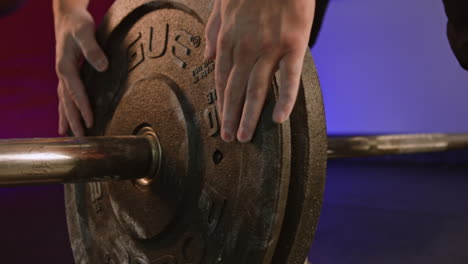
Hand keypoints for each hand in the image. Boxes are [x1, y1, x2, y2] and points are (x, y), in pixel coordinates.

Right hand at [53, 1, 107, 135]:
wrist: (67, 16)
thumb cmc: (77, 23)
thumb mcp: (85, 32)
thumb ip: (93, 49)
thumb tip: (103, 66)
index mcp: (65, 67)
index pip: (76, 92)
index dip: (84, 108)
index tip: (91, 122)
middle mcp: (62, 74)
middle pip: (67, 102)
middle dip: (73, 121)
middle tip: (79, 139)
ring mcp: (63, 75)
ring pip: (64, 101)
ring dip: (67, 118)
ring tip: (67, 135)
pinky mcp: (67, 74)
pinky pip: (65, 95)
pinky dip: (66, 108)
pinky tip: (66, 118)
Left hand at [204, 0, 315, 142]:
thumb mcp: (223, 5)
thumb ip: (213, 31)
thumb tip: (207, 57)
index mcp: (229, 39)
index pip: (222, 78)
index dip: (221, 101)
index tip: (220, 118)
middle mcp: (246, 48)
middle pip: (235, 89)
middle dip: (230, 116)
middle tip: (229, 138)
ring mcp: (269, 48)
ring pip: (256, 89)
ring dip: (249, 116)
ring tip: (244, 136)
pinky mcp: (293, 45)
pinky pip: (288, 78)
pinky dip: (284, 100)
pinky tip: (278, 119)